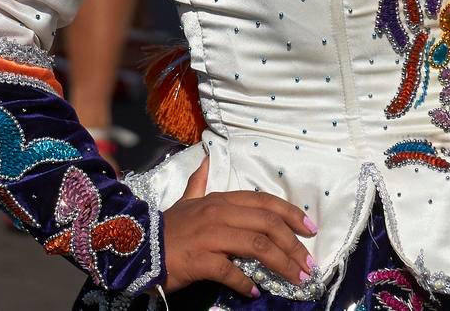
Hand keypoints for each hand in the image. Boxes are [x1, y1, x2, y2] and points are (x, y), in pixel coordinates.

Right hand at [160, 153, 317, 296]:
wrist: (138, 247)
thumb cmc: (168, 227)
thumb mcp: (185, 200)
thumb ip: (199, 182)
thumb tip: (206, 158)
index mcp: (220, 200)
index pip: (265, 202)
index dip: (291, 214)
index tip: (311, 229)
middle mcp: (219, 213)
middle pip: (267, 224)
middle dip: (294, 245)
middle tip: (308, 265)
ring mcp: (210, 235)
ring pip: (257, 246)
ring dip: (281, 264)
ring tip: (295, 280)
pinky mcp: (200, 259)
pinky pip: (230, 271)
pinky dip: (245, 282)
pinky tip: (255, 291)